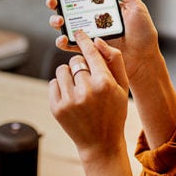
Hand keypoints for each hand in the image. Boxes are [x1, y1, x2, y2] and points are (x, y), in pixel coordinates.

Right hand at [46, 0, 165, 82]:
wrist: (145, 59)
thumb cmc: (143, 34)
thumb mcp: (136, 7)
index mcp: (102, 8)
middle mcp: (93, 20)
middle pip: (68, 9)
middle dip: (56, 4)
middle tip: (54, 1)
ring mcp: (89, 35)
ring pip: (65, 26)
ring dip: (56, 21)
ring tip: (59, 20)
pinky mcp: (87, 50)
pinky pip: (71, 45)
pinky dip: (62, 42)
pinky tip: (62, 38)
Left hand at [50, 30, 130, 161]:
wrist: (101, 143)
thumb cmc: (114, 112)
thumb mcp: (122, 87)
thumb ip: (114, 61)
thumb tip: (97, 41)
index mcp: (104, 83)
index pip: (90, 53)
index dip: (83, 40)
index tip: (78, 32)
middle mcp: (86, 91)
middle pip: (75, 61)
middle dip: (80, 66)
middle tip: (87, 80)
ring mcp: (69, 100)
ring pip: (62, 70)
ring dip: (69, 76)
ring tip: (79, 90)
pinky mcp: (56, 107)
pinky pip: (53, 83)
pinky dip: (60, 87)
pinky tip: (71, 98)